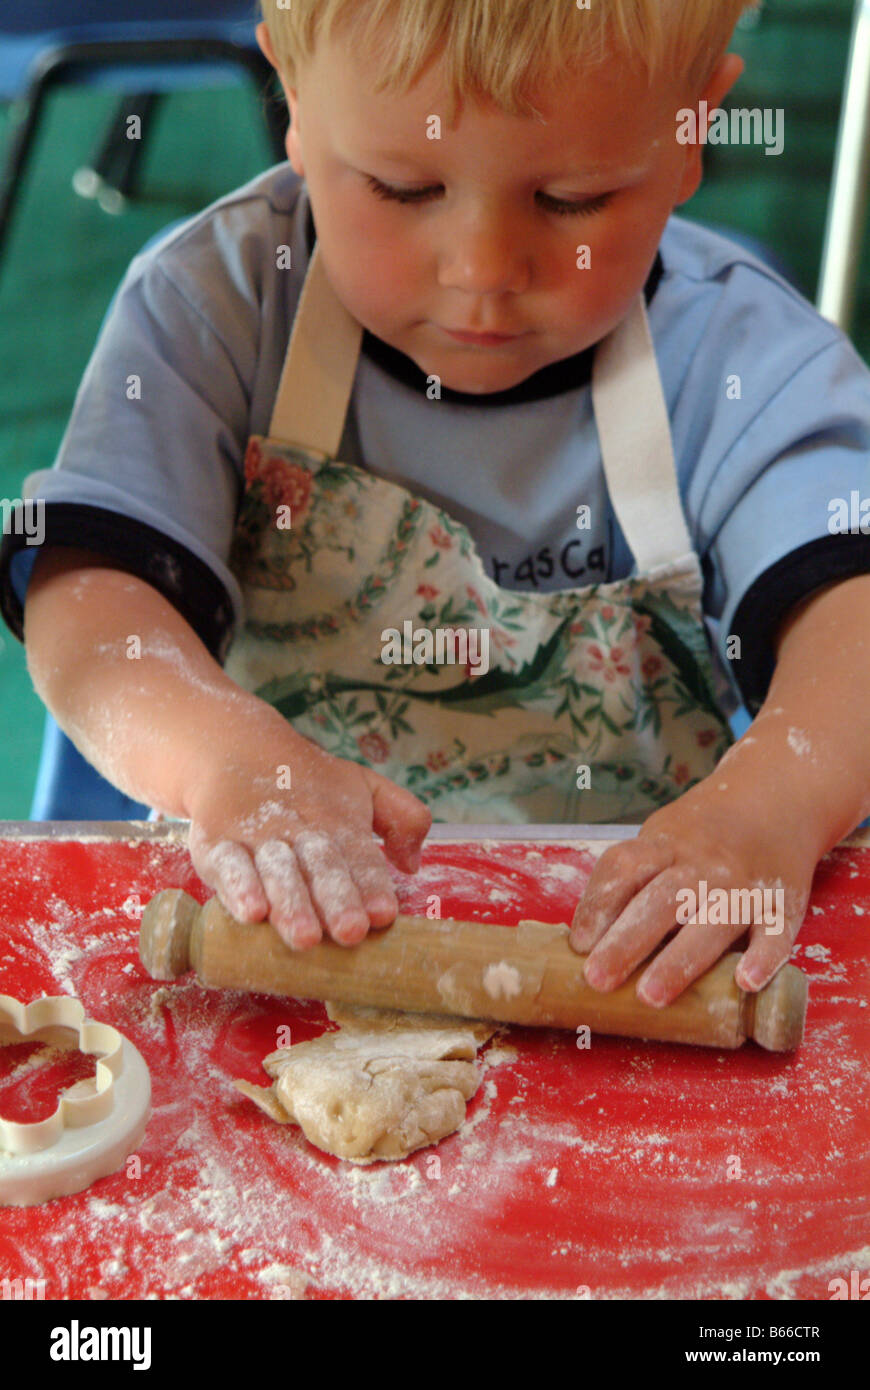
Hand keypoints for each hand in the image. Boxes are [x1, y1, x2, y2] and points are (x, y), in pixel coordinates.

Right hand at [185, 717, 429, 949]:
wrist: (234, 749)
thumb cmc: (310, 785)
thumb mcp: (363, 788)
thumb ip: (401, 817)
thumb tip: (413, 863)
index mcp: (339, 822)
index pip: (360, 856)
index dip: (372, 885)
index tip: (384, 914)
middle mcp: (301, 830)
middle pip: (321, 866)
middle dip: (336, 900)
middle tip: (350, 933)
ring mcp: (257, 838)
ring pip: (277, 870)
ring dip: (291, 903)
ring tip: (304, 937)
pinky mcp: (216, 844)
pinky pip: (228, 865)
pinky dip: (238, 888)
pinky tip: (251, 913)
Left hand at [569, 781, 812, 1005]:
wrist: (774, 798)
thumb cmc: (701, 835)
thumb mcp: (662, 839)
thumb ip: (633, 879)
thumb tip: (587, 940)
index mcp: (666, 845)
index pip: (625, 868)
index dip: (598, 904)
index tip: (579, 944)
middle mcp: (703, 865)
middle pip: (661, 901)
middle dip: (627, 941)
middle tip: (598, 978)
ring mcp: (744, 885)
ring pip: (712, 922)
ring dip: (680, 959)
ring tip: (650, 995)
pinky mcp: (782, 906)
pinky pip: (775, 933)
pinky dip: (764, 957)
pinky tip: (745, 981)